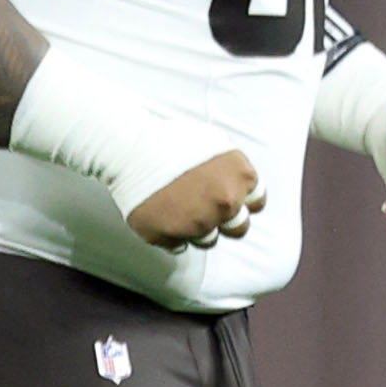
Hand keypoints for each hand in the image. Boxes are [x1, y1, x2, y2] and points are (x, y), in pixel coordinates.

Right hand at [126, 148, 264, 249]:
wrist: (129, 149)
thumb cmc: (168, 139)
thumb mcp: (214, 142)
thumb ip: (232, 168)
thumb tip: (236, 183)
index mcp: (241, 178)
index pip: (256, 203)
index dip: (242, 201)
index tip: (227, 197)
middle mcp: (225, 204)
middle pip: (238, 228)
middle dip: (225, 220)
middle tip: (204, 207)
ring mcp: (197, 223)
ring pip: (208, 240)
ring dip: (197, 228)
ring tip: (178, 210)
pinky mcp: (169, 236)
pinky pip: (178, 246)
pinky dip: (173, 235)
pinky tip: (164, 217)